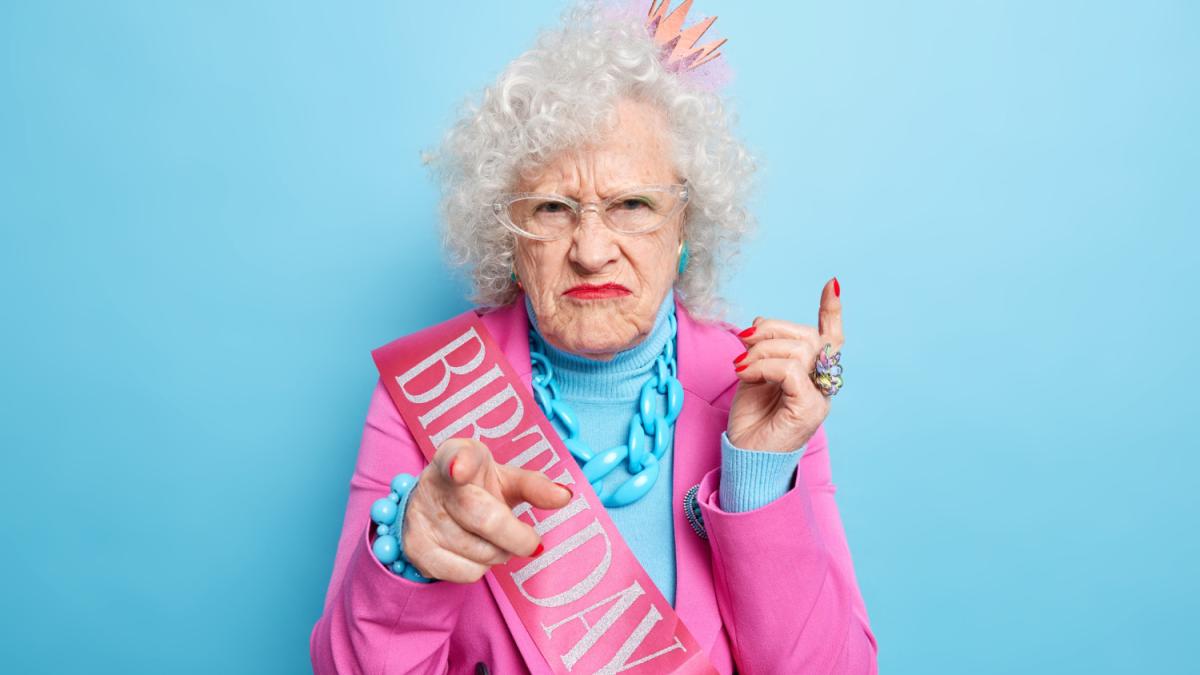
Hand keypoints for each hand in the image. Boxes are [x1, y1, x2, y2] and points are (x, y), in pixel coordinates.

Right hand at [401, 438, 572, 582]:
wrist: (434, 506)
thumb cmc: (477, 487)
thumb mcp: (505, 479)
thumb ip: (535, 486)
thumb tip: (566, 496)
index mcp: (457, 455)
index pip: (457, 457)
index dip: (459, 463)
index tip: (460, 469)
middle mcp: (433, 484)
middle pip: (483, 518)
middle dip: (516, 536)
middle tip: (532, 543)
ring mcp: (421, 518)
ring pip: (479, 551)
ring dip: (500, 553)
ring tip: (495, 540)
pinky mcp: (416, 549)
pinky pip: (465, 572)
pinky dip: (481, 568)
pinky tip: (475, 551)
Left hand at [726, 277, 843, 452]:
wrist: (745, 460)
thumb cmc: (751, 422)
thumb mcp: (753, 375)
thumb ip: (763, 350)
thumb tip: (760, 322)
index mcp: (812, 375)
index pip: (829, 338)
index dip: (831, 311)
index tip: (832, 284)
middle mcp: (822, 385)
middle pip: (808, 337)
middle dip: (772, 331)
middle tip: (743, 343)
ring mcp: (819, 398)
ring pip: (799, 350)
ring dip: (761, 351)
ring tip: (741, 368)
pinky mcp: (809, 410)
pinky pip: (790, 371)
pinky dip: (764, 366)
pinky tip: (745, 374)